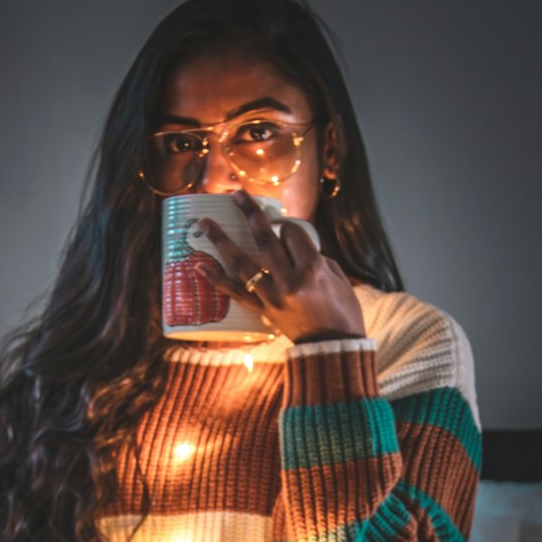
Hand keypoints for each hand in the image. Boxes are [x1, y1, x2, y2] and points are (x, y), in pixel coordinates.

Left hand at [190, 189, 365, 344]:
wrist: (333, 347)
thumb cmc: (342, 310)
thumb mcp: (336, 276)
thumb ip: (313, 257)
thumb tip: (291, 245)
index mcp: (311, 269)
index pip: (291, 233)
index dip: (287, 225)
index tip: (284, 226)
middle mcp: (288, 281)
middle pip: (264, 239)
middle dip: (249, 212)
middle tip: (234, 194)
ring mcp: (272, 297)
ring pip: (242, 263)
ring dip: (221, 240)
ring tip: (204, 223)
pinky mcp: (262, 311)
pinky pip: (235, 293)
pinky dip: (216, 279)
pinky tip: (199, 266)